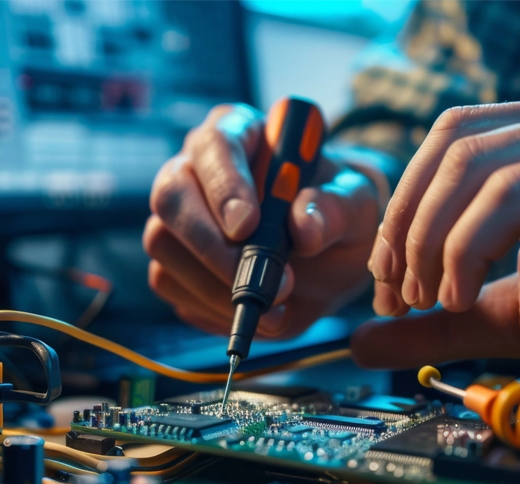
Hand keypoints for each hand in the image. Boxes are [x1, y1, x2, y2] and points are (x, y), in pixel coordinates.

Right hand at [145, 104, 384, 337]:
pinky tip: (255, 312)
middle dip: (211, 245)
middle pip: (170, 195)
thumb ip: (335, 208)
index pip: (215, 144)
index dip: (224, 184)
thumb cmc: (336, 213)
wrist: (328, 258)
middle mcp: (196, 170)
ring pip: (163, 244)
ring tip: (274, 304)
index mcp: (240, 135)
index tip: (248, 226)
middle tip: (259, 281)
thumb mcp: (356, 204)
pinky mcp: (173, 262)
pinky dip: (210, 307)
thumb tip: (304, 228)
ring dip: (214, 285)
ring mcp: (178, 217)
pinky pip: (168, 283)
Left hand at [354, 96, 519, 372]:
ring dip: (430, 239)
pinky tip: (462, 296)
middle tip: (399, 294)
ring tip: (431, 301)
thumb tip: (362, 341)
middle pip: (450, 144)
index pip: (444, 145)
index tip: (385, 283)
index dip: (400, 212)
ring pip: (473, 163)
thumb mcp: (511, 317)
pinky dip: (468, 246)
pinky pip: (517, 192)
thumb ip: (439, 325)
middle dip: (406, 225)